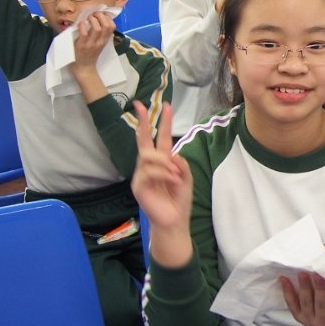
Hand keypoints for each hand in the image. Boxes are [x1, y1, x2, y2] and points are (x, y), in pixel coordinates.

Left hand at [69, 11, 114, 75]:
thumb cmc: (90, 56)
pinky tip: (81, 24)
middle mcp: (100, 41)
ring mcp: (91, 44)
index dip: (108, 18)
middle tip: (94, 14)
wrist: (84, 69)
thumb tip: (96, 21)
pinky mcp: (82, 46)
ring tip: (88, 18)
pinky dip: (82, 25)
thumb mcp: (99, 45)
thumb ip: (99, 35)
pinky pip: (84, 33)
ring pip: (97, 28)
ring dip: (92, 20)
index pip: (112, 27)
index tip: (101, 15)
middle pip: (107, 26)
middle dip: (101, 16)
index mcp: (105, 40)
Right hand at [132, 101, 192, 236]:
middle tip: (141, 106)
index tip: (166, 105)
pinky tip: (173, 181)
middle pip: (144, 139)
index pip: (161, 137)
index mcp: (162, 161)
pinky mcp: (138, 186)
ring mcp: (141, 175)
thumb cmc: (179, 199)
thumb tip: (171, 155)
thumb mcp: (186, 178)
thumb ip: (181, 164)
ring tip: (177, 175)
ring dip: (165, 163)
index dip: (163, 122)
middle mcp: (149, 165)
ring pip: (148, 156)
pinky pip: (149, 172)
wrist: (174, 220)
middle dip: (143, 122)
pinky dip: (164, 175)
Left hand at [280, 272, 324, 325]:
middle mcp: (323, 322)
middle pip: (321, 304)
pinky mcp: (298, 317)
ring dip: (304, 287)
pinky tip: (284, 279)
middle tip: (316, 274)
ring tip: (302, 274)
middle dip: (319, 288)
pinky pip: (292, 304)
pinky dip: (288, 291)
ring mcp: (309, 320)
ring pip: (306, 303)